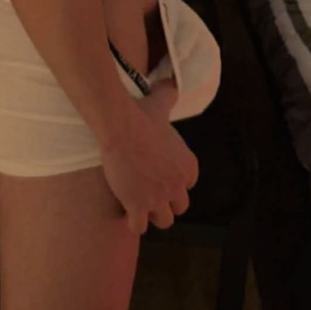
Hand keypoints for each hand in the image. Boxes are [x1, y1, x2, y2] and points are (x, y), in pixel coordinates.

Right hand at [100, 78, 198, 235]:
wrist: (121, 128)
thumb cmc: (141, 115)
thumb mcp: (160, 104)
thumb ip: (169, 95)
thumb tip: (171, 82)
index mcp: (188, 166)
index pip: (189, 184)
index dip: (176, 182)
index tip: (162, 177)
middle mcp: (178, 186)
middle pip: (179, 207)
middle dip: (166, 202)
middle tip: (150, 193)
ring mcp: (159, 199)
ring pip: (164, 221)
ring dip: (152, 215)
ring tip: (139, 206)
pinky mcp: (139, 207)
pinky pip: (140, 227)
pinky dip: (133, 223)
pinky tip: (125, 213)